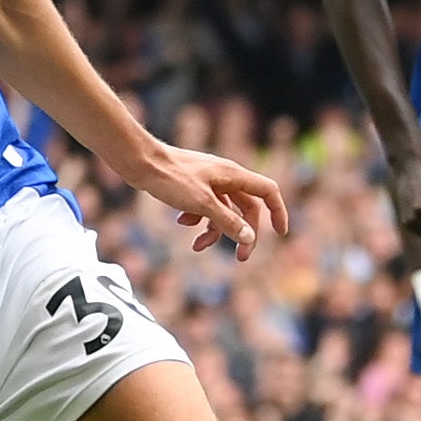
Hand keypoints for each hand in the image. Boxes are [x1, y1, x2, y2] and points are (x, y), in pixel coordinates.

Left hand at [125, 140, 289, 260]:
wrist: (140, 162)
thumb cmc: (170, 178)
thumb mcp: (202, 204)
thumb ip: (227, 221)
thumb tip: (249, 238)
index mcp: (234, 175)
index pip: (268, 192)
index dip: (278, 211)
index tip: (280, 233)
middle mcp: (225, 177)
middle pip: (246, 208)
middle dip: (243, 233)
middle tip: (240, 258)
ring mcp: (209, 181)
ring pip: (223, 211)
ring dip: (214, 231)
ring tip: (197, 246)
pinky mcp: (192, 187)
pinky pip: (204, 207)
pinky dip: (197, 219)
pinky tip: (181, 222)